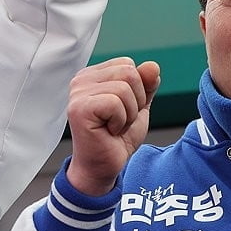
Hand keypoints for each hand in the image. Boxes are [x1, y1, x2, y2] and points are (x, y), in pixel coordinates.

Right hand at [64, 58, 159, 195]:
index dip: (137, 90)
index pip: (128, 64)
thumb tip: (152, 66)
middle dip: (135, 101)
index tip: (122, 110)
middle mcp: (81, 80)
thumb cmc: (117, 138)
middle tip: (119, 120)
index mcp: (93, 75)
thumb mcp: (139, 107)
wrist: (104, 165)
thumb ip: (146, 85)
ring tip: (113, 127)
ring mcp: (77, 93)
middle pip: (128, 73)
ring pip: (124, 88)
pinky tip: (108, 131)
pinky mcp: (79, 108)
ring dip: (128, 114)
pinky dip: (120, 121)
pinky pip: (115, 103)